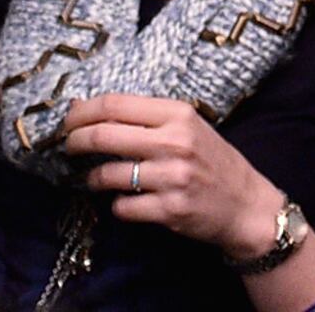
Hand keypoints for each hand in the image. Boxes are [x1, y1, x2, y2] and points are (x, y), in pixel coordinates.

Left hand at [59, 94, 286, 256]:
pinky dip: (117, 206)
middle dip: (75, 141)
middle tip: (68, 147)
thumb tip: (87, 109)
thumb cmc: (212, 161)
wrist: (246, 205)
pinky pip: (121, 208)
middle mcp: (174, 143)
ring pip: (107, 175)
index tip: (68, 121)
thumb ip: (146, 119)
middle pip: (104, 135)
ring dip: (93, 179)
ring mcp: (171, 178)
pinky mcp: (169, 210)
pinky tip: (128, 202)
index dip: (82, 112)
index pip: (115, 104)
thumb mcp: (188, 127)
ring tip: (97, 179)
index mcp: (178, 114)